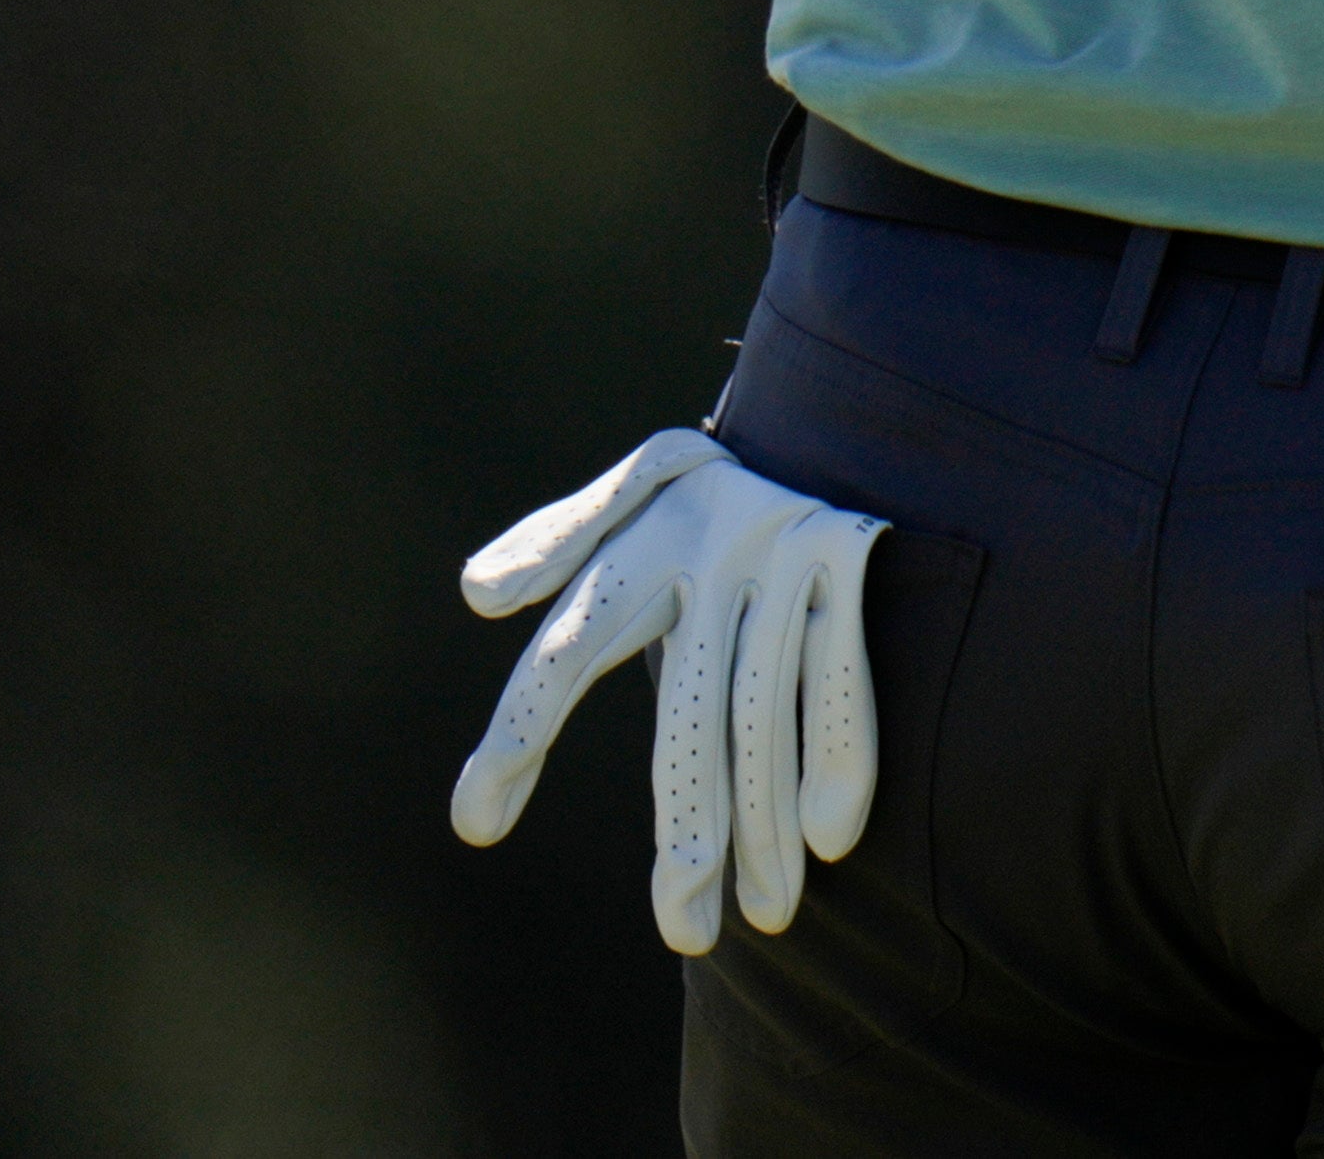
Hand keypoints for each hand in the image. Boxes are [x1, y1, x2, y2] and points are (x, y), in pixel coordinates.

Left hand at [449, 431, 884, 951]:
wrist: (838, 395)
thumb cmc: (715, 483)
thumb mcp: (636, 491)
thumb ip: (560, 542)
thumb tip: (475, 590)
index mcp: (644, 538)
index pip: (567, 648)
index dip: (517, 733)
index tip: (477, 824)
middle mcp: (713, 546)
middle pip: (690, 710)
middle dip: (689, 822)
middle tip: (684, 929)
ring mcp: (786, 553)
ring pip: (767, 710)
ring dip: (768, 821)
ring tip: (762, 915)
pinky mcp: (849, 557)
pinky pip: (842, 673)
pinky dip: (840, 752)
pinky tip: (829, 839)